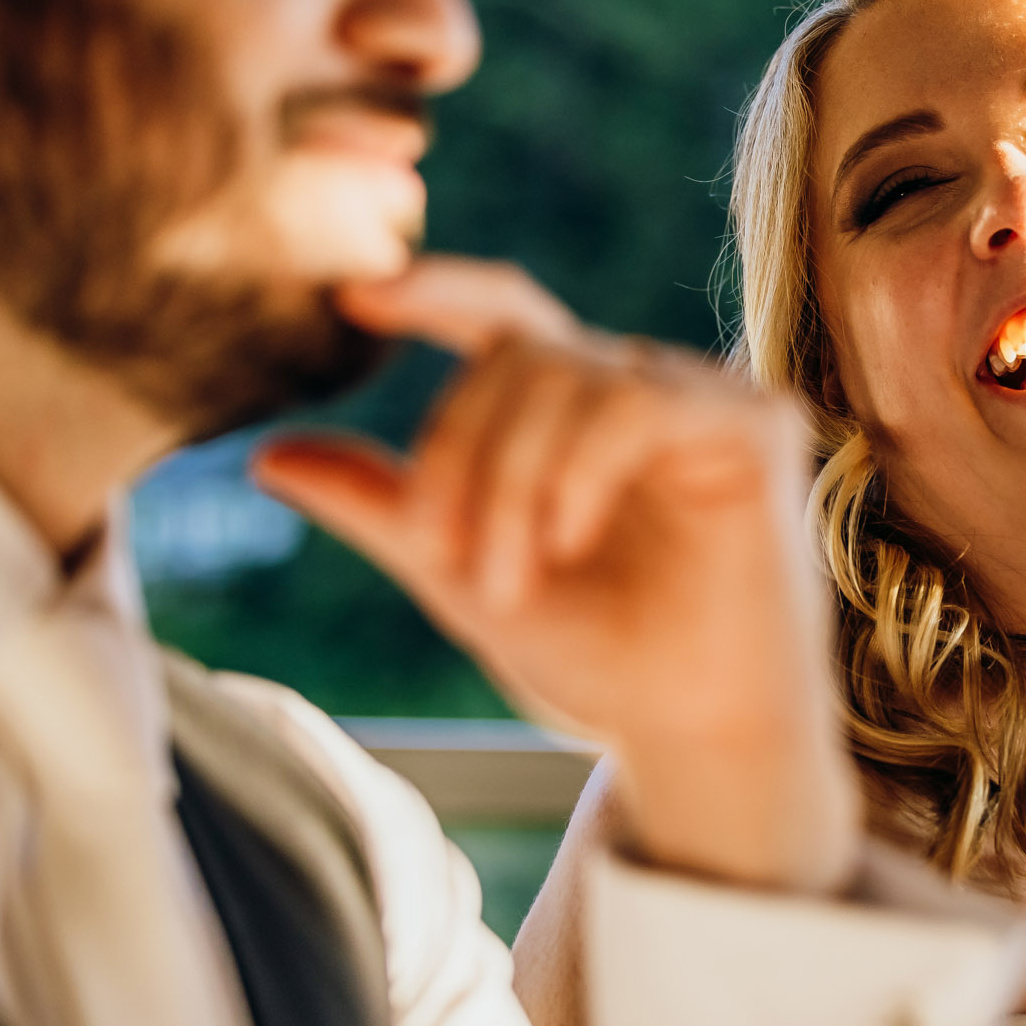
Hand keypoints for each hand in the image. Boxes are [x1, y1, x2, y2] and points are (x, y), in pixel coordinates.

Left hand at [253, 257, 858, 895]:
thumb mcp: (463, 578)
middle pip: (518, 355)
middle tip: (444, 560)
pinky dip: (581, 468)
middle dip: (460, 456)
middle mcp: (639, 387)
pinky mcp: (757, 426)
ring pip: (570, 375)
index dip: (432, 290)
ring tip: (507, 581)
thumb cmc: (599, 660)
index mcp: (572, 409)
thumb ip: (381, 510)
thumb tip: (268, 455)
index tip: (350, 297)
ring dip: (512, 480)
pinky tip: (568, 538)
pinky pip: (637, 403)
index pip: (500, 313)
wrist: (692, 736)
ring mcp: (701, 399)